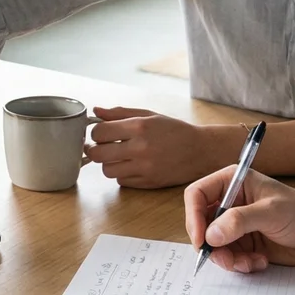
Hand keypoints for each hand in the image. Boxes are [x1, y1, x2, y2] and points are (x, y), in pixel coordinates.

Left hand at [85, 108, 237, 187]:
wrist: (200, 151)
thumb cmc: (174, 131)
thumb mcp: (149, 115)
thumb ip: (120, 113)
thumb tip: (96, 111)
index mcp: (139, 127)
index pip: (100, 132)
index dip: (95, 133)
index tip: (100, 133)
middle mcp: (140, 148)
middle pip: (98, 154)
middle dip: (94, 150)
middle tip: (100, 147)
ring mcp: (144, 168)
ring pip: (107, 171)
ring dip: (108, 164)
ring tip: (118, 156)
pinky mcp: (148, 183)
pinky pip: (121, 181)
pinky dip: (122, 174)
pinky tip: (132, 166)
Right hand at [183, 166, 294, 271]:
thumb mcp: (271, 213)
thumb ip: (239, 221)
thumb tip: (211, 235)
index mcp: (234, 182)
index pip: (197, 194)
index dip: (193, 217)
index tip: (201, 240)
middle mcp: (231, 202)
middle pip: (202, 223)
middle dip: (211, 244)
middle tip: (226, 259)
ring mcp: (237, 224)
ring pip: (214, 245)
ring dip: (227, 258)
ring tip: (248, 263)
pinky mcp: (245, 244)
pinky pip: (229, 257)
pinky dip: (240, 264)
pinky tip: (260, 262)